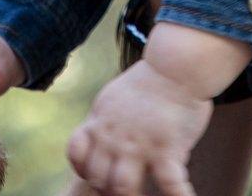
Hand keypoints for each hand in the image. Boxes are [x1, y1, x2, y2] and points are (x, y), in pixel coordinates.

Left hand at [67, 60, 210, 195]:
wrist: (175, 66)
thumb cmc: (150, 81)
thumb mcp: (113, 97)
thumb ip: (106, 120)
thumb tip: (103, 137)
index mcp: (100, 122)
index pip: (76, 153)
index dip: (83, 168)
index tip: (96, 172)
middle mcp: (114, 137)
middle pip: (97, 177)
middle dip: (107, 187)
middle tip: (122, 187)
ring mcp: (139, 145)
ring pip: (123, 187)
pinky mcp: (166, 149)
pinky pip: (170, 184)